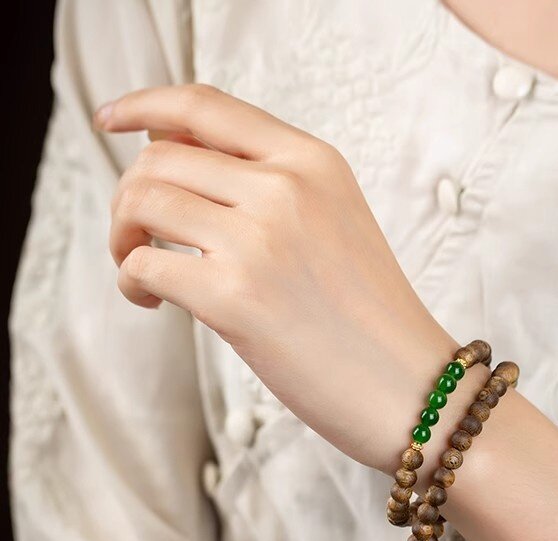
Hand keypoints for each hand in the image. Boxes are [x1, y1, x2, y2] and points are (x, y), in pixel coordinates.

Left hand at [94, 84, 460, 473]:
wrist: (412, 387)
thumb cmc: (373, 319)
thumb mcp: (336, 224)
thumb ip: (272, 188)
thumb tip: (181, 166)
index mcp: (314, 162)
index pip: (206, 107)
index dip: (146, 105)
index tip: (113, 120)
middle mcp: (285, 188)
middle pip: (159, 157)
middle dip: (130, 194)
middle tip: (136, 235)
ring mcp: (260, 241)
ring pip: (141, 202)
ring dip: (123, 235)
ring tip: (138, 267)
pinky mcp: (235, 298)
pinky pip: (144, 264)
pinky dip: (132, 280)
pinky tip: (151, 300)